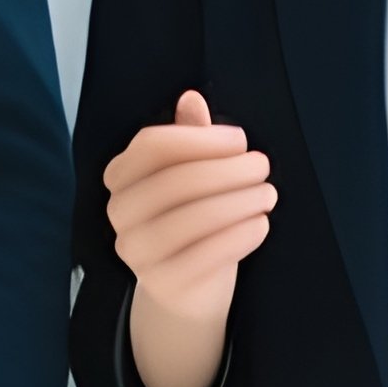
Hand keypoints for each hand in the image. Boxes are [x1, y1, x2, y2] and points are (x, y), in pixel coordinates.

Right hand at [103, 90, 274, 386]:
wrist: (187, 289)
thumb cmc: (193, 220)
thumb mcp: (192, 175)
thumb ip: (190, 136)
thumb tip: (191, 97)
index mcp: (121, 176)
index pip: (152, 146)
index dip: (201, 139)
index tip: (240, 140)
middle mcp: (119, 212)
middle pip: (173, 181)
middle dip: (227, 170)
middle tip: (262, 167)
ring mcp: (137, 251)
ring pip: (190, 219)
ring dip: (238, 201)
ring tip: (267, 194)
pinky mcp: (162, 284)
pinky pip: (205, 256)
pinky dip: (240, 236)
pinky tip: (260, 224)